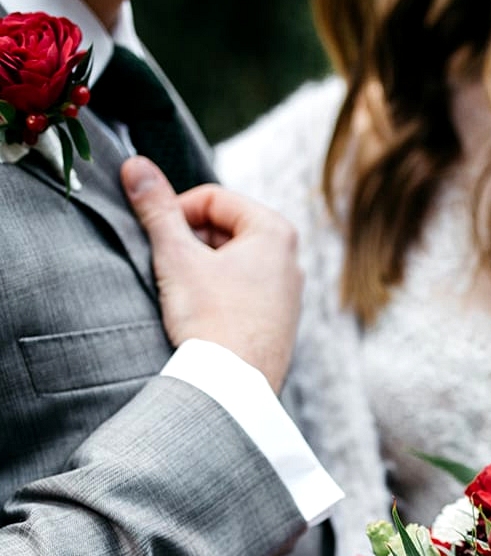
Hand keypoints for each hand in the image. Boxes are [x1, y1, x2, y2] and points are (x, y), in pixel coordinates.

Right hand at [122, 156, 302, 393]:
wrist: (233, 391)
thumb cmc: (211, 321)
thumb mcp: (176, 257)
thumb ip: (155, 208)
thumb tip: (134, 165)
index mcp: (275, 231)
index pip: (213, 199)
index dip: (176, 211)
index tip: (154, 236)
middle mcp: (292, 259)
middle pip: (225, 230)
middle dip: (190, 242)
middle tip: (166, 267)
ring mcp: (289, 295)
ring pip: (232, 263)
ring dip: (201, 269)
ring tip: (182, 295)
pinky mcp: (280, 324)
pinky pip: (242, 293)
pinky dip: (218, 295)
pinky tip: (201, 318)